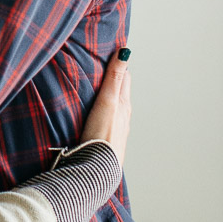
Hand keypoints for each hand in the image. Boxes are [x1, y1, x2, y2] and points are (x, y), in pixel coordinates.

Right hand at [77, 50, 130, 166]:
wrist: (99, 169)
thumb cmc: (102, 134)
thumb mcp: (107, 101)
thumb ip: (114, 77)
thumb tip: (125, 52)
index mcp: (124, 104)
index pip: (124, 77)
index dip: (119, 64)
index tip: (114, 52)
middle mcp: (124, 116)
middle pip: (122, 92)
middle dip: (116, 78)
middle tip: (106, 66)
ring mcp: (118, 130)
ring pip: (116, 108)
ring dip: (111, 96)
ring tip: (101, 89)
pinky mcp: (109, 141)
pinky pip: (110, 121)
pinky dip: (106, 112)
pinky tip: (97, 115)